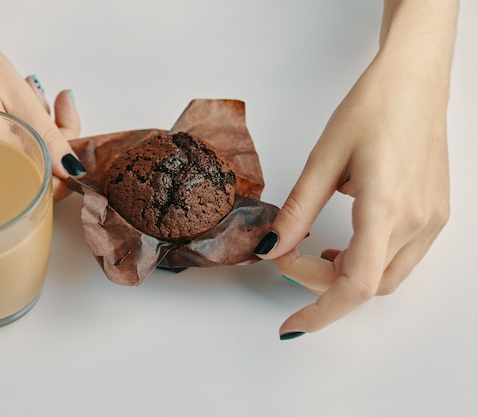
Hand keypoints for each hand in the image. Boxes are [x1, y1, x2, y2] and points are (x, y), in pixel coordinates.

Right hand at [0, 0, 82, 201]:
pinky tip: (16, 105)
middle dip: (56, 139)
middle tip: (58, 102)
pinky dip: (17, 132)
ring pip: (21, 163)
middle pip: (35, 175)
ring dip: (38, 132)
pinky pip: (3, 155)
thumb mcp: (16, 95)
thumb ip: (47, 136)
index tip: (71, 132)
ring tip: (33, 93)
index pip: (45, 188)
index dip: (66, 164)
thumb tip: (72, 170)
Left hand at [255, 21, 455, 337]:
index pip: (354, 285)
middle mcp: (417, 222)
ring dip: (346, 277)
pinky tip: (347, 244)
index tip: (291, 325)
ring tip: (316, 255)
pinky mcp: (435, 214)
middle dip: (321, 285)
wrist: (415, 80)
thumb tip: (272, 249)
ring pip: (386, 277)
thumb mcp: (324, 159)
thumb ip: (298, 211)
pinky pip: (401, 258)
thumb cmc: (372, 108)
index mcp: (386, 207)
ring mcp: (431, 220)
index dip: (320, 312)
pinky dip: (369, 263)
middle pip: (367, 286)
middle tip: (289, 259)